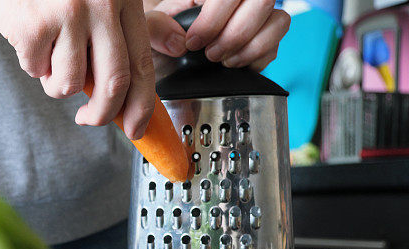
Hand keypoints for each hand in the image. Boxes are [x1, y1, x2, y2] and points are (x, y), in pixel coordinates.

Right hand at [0, 0, 187, 139]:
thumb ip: (135, 21)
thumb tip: (175, 46)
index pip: (142, 62)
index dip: (142, 105)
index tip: (137, 128)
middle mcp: (100, 3)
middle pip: (114, 83)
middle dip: (101, 113)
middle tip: (88, 119)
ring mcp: (67, 14)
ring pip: (69, 84)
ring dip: (55, 82)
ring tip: (48, 55)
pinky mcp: (34, 26)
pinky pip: (36, 71)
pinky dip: (31, 64)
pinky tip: (28, 38)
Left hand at [147, 0, 289, 70]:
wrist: (170, 50)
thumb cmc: (162, 34)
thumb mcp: (149, 28)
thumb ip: (155, 28)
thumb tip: (178, 42)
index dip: (213, 20)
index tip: (193, 43)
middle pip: (262, 1)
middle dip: (234, 35)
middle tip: (210, 55)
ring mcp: (257, 16)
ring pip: (278, 21)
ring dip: (250, 48)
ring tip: (224, 61)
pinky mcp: (266, 37)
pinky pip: (277, 45)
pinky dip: (256, 60)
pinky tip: (234, 64)